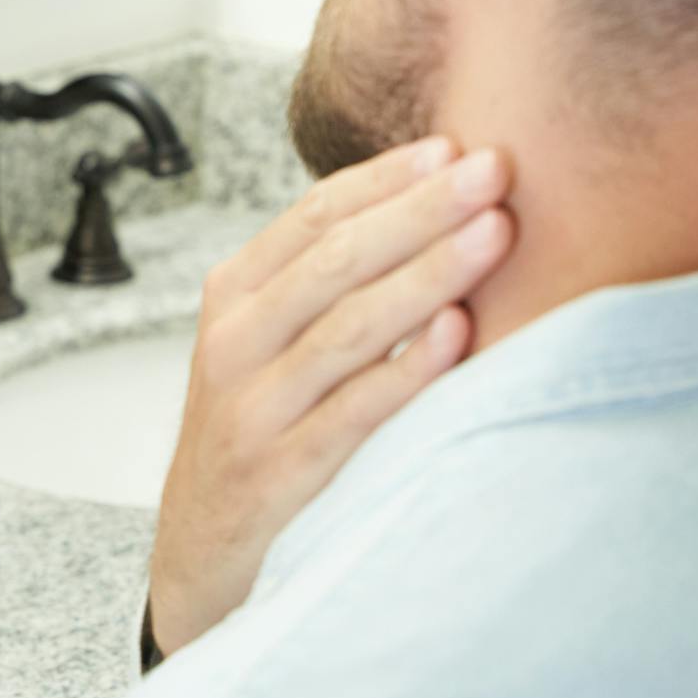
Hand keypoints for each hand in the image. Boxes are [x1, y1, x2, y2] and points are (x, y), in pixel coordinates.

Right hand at [149, 137, 514, 656]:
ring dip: (429, 273)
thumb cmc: (258, 428)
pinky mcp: (280, 472)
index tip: (456, 148)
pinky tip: (459, 333)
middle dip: (422, 210)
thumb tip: (434, 205)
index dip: (386, 178)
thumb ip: (326, 285)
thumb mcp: (266, 344)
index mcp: (233, 296)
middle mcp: (233, 342)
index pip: (312, 216)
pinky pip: (354, 412)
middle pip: (336, 259)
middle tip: (496, 172)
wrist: (201, 549)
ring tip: (495, 234)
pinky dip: (408, 370)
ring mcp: (252, 408)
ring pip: (348, 325)